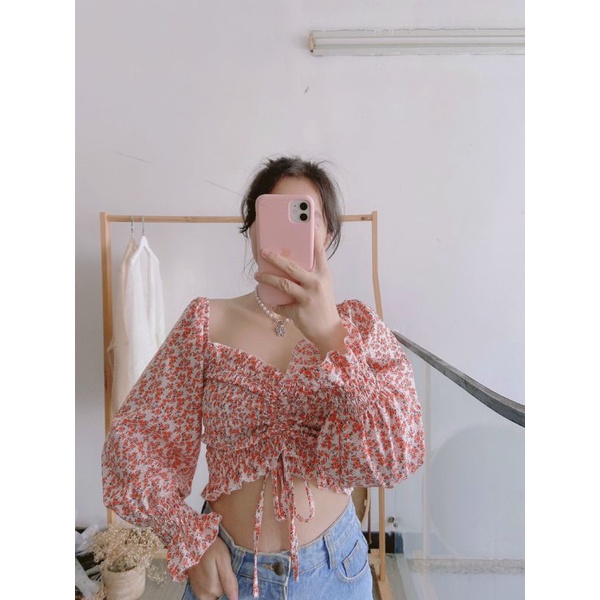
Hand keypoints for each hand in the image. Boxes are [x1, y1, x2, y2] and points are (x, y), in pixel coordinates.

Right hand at [186, 536, 237, 599]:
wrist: (193, 538)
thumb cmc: (211, 546)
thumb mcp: (223, 559)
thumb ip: (228, 580)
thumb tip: (235, 599)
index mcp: (211, 588)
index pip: (228, 594)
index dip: (230, 583)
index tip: (229, 571)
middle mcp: (202, 594)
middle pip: (219, 594)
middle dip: (223, 584)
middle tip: (223, 567)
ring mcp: (197, 590)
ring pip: (213, 593)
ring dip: (217, 584)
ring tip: (216, 568)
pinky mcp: (193, 586)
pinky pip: (206, 590)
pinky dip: (210, 583)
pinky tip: (211, 570)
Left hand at [254, 236, 347, 356]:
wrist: (329, 331)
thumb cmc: (323, 305)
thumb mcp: (323, 286)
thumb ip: (311, 273)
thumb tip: (289, 262)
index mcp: (324, 274)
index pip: (318, 252)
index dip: (313, 237)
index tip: (307, 224)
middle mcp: (317, 283)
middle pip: (292, 267)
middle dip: (275, 258)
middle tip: (263, 252)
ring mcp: (308, 298)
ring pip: (282, 284)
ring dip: (267, 279)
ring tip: (258, 275)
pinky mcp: (299, 312)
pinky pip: (281, 305)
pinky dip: (275, 304)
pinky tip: (271, 302)